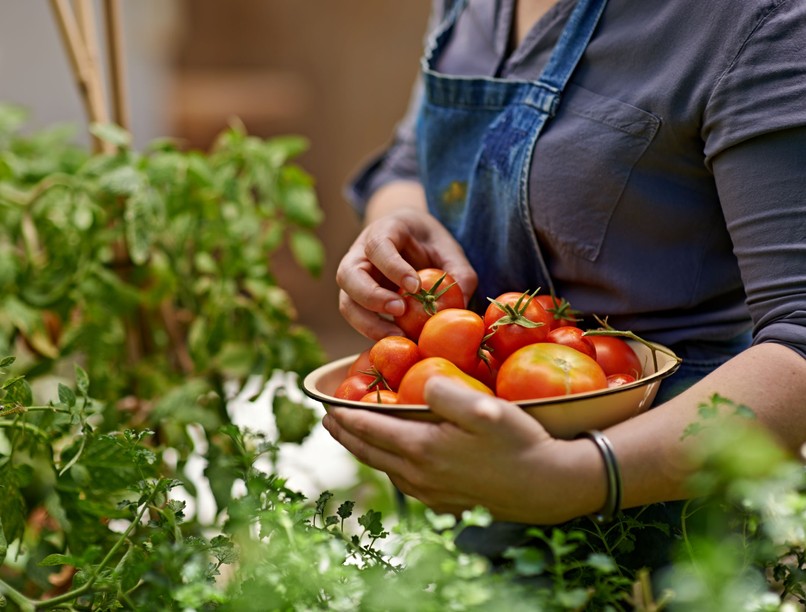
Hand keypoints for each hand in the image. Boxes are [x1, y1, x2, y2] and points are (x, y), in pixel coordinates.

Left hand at [322, 377, 594, 523]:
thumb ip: (447, 391)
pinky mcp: (446, 504)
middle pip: (370, 453)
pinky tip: (396, 462)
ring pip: (386, 470)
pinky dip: (390, 468)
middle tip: (328, 422)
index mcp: (422, 449)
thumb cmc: (519, 442)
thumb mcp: (485, 408)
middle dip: (346, 436)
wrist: (548, 487)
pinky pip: (405, 484)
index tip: (326, 407)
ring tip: (357, 438)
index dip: (345, 417)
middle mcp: (419, 476)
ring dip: (367, 452)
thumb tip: (419, 382)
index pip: (370, 430)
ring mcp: (432, 494)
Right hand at [337, 206, 476, 339]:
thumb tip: (462, 303)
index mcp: (383, 231)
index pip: (377, 246)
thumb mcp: (448, 249)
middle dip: (371, 296)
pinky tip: (397, 340)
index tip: (415, 286)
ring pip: (346, 302)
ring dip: (368, 323)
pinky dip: (374, 333)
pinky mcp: (358, 302)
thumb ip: (459, 272)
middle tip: (400, 310)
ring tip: (399, 336)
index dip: (392, 266)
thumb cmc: (429, 244)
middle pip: (348, 275)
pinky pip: (357, 319)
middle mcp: (359, 255)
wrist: (412, 242)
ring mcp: (354, 280)